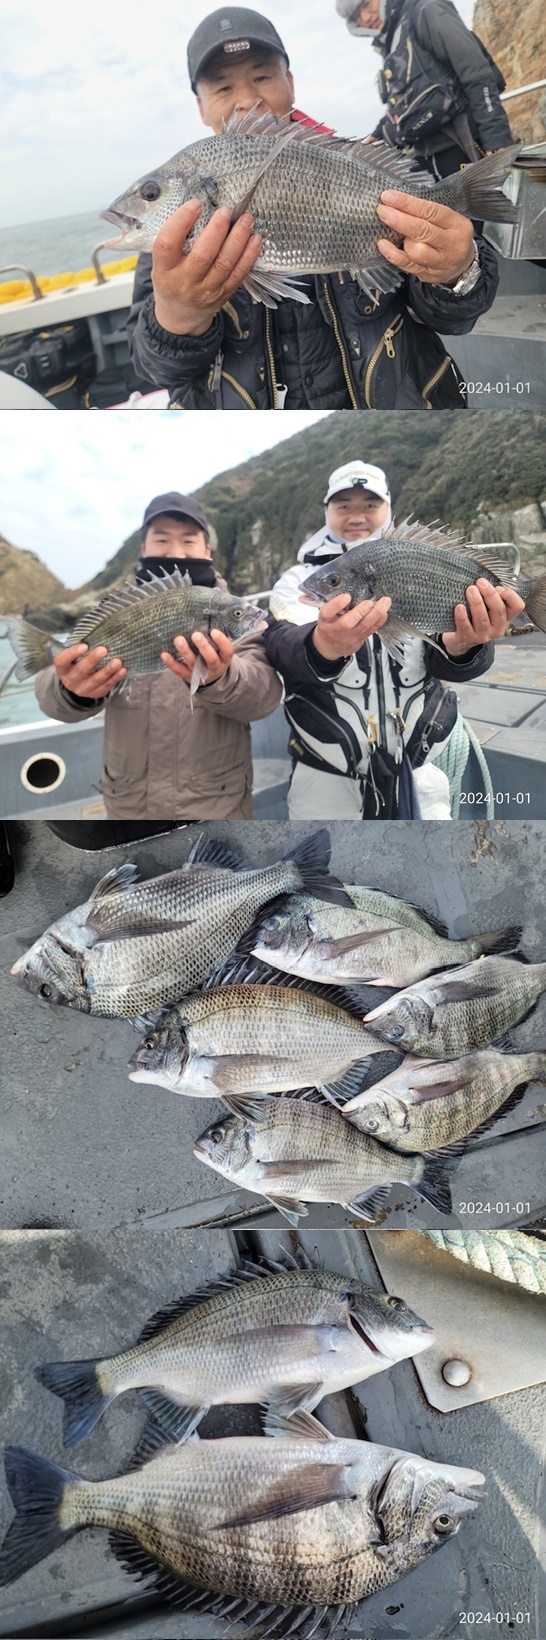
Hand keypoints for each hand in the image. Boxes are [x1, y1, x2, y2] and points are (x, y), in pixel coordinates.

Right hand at [54, 644, 125, 698]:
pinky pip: (106, 686)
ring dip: (107, 670)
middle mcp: (70, 680)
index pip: (62, 661)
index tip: (84, 645)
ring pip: (95, 680)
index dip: (72, 653)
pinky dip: (115, 678)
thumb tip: (97, 632)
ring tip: (117, 662)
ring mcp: (82, 689)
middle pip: (81, 670)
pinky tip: (122, 670)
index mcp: (62, 668)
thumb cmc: (77, 663)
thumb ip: (81, 647)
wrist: (78, 683)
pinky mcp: (94, 693)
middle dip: (93, 660)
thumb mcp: (73, 657)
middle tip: (103, 650)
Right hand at [152, 200, 262, 335]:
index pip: (168, 244)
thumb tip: (201, 207)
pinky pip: (239, 274)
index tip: (195, 204)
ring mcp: (206, 291)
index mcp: (164, 270)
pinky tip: (255, 239)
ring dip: (238, 239)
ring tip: (246, 219)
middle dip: (217, 230)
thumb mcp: (162, 263)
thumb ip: (176, 241)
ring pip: (225, 263)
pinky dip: (249, 255)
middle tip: (226, 211)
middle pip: (203, 255)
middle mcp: (184, 282)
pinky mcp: (224, 294)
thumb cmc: (171, 279)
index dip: (181, 221)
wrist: (181, 315)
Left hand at [161, 628, 237, 685]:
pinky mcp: (188, 676)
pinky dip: (171, 663)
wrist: (210, 676)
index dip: (222, 642)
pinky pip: (179, 671)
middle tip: (195, 635)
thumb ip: (215, 637)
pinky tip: (164, 654)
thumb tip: (206, 614)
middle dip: (203, 647)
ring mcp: (200, 673)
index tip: (214, 631)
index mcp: (224, 658)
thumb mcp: (220, 648)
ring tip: (178, 639)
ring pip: (193, 663)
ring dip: (185, 651)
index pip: (227, 651)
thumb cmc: (214, 654)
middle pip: (211, 659)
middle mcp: (214, 667)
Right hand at [310, 593, 391, 661]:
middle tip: (369, 602)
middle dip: (360, 612)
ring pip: (364, 626)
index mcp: (326, 620)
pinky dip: (379, 621)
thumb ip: (335, 604)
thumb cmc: (330, 624)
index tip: (346, 596)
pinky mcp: (360, 639)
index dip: (337, 604)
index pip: (327, 613)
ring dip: (376, 614)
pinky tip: (384, 613)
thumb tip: (350, 587)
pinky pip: (371, 630)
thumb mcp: (326, 614)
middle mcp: (337, 629)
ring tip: (385, 603)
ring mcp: (349, 636)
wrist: (330, 646)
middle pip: (347, 623)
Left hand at [376, 189, 475, 285]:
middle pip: (423, 231)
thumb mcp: (449, 219)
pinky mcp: (428, 275)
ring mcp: (440, 262)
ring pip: (415, 250)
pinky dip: (393, 254)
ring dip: (402, 240)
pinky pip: (407, 265)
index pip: (431, 211)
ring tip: (397, 233)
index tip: (389, 197)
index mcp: (457, 224)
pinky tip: (383, 245)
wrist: (463, 265)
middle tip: (382, 210)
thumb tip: (397, 202)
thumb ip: (428, 212)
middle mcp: (450, 244)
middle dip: (399, 220)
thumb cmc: (451, 235)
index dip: (408, 203)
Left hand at [442, 581, 525, 654]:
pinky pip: (465, 626)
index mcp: (505, 618)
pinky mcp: (467, 638)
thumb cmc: (475, 619)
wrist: (461, 640)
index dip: (510, 595)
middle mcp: (496, 628)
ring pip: (482, 618)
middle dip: (490, 594)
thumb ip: (491, 597)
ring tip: (470, 590)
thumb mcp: (488, 608)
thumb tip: (485, 582)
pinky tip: (459, 607)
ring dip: (476, 602)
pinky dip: (462, 616)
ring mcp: (482, 635)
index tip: (498, 587)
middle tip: (480, 582)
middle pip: (498, 610)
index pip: (517, 606)